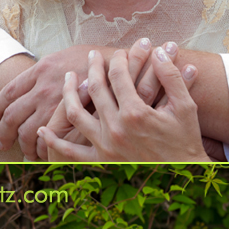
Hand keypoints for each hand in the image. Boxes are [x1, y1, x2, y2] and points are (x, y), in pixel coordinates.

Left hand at [0, 44, 99, 157]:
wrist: (123, 63)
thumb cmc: (98, 60)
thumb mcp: (66, 56)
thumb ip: (48, 70)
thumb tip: (35, 81)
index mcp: (40, 69)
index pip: (8, 92)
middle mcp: (43, 87)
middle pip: (12, 116)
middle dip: (4, 134)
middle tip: (2, 143)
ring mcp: (56, 104)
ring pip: (27, 132)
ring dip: (23, 146)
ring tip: (24, 154)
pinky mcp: (70, 118)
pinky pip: (48, 139)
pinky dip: (42, 149)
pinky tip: (42, 155)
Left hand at [39, 45, 208, 163]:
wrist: (183, 177)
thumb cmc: (185, 141)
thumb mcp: (186, 107)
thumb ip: (171, 77)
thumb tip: (160, 50)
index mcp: (135, 112)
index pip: (118, 76)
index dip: (117, 60)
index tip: (116, 53)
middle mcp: (115, 128)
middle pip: (95, 89)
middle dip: (93, 68)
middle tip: (92, 56)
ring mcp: (104, 146)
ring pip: (75, 113)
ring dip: (68, 93)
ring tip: (68, 78)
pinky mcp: (100, 162)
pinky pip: (70, 152)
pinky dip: (54, 142)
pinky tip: (42, 130)